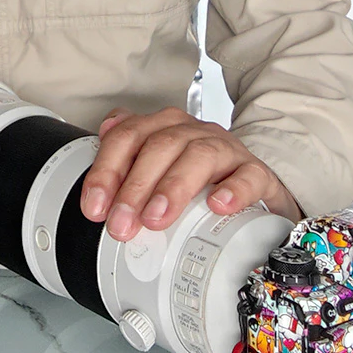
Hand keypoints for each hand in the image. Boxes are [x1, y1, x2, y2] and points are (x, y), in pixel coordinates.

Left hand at [80, 107, 297, 239]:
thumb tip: (95, 198)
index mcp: (164, 128)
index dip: (106, 170)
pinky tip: (218, 205)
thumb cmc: (202, 181)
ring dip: (173, 187)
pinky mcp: (257, 172)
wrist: (256, 188)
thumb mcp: (161, 175)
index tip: (95, 207)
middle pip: (159, 145)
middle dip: (135, 187)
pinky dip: (232, 189)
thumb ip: (127, 176)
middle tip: (122, 224)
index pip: (127, 136)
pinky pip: (248, 174)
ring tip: (157, 217)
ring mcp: (227, 150)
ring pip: (199, 155)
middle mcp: (193, 132)